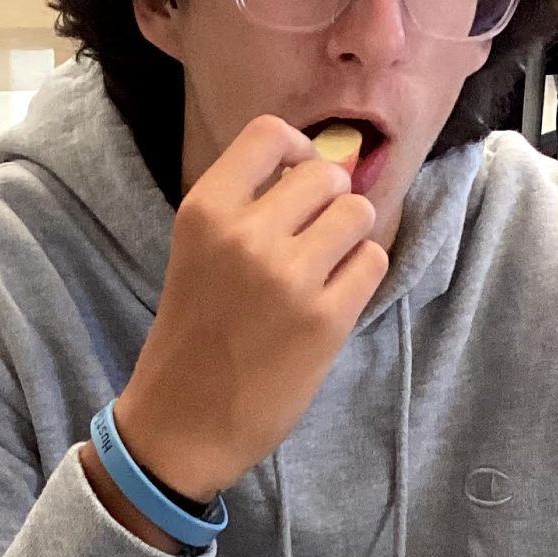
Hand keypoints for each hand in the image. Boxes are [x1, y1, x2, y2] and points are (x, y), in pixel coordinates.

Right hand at [113, 115, 388, 499]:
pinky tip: (334, 298)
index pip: (270, 133)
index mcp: (205, 211)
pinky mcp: (326, 319)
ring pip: (358, 213)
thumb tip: (323, 168)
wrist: (184, 423)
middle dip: (330, 200)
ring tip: (326, 267)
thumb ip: (246, 207)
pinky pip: (373, 261)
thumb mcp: (197, 252)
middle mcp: (246, 235)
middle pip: (325, 174)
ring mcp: (289, 277)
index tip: (297, 180)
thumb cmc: (194, 334)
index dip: (298, 151)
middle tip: (314, 237)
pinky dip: (361, 275)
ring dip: (350, 237)